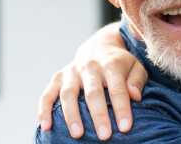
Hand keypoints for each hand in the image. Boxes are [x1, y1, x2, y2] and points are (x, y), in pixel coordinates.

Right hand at [36, 23, 147, 140]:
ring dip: (72, 115)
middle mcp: (90, 67)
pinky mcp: (57, 78)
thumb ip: (137, 80)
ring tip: (77, 135)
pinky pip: (47, 94)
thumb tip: (135, 96)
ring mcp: (71, 72)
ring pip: (68, 94)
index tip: (125, 127)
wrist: (99, 46)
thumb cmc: (121, 63)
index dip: (121, 108)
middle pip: (93, 92)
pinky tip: (46, 127)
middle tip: (104, 136)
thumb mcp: (136, 66)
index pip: (117, 88)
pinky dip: (44, 110)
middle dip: (98, 115)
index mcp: (111, 64)